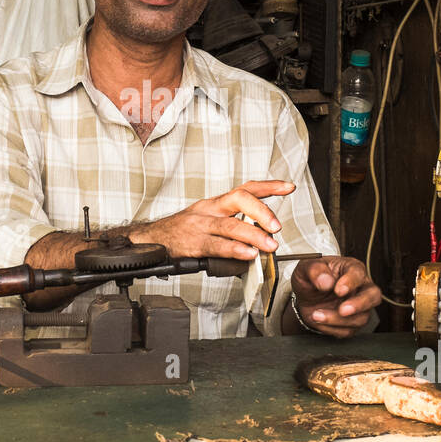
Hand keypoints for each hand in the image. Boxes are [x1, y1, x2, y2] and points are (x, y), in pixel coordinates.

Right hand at [131, 180, 294, 260]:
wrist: (151, 240)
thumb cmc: (183, 231)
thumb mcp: (208, 220)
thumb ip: (233, 226)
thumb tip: (261, 238)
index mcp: (216, 203)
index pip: (246, 188)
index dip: (269, 187)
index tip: (288, 187)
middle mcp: (210, 209)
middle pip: (239, 198)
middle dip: (262, 210)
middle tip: (276, 225)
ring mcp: (201, 225)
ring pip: (230, 225)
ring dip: (254, 235)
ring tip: (270, 245)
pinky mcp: (193, 243)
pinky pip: (216, 245)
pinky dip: (235, 250)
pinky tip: (248, 254)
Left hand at [292, 256, 380, 337]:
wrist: (305, 296)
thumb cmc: (310, 278)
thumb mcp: (305, 268)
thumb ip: (314, 271)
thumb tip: (326, 282)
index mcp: (351, 268)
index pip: (358, 274)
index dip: (350, 282)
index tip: (338, 290)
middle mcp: (360, 287)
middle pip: (373, 296)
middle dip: (359, 304)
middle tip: (342, 310)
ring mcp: (359, 307)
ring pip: (361, 318)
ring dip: (338, 320)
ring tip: (316, 315)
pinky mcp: (352, 322)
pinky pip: (348, 330)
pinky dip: (332, 329)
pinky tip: (319, 321)